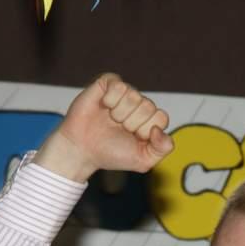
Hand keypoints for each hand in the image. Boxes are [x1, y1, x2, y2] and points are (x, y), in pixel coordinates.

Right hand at [34, 73, 173, 182]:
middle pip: (148, 106)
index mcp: (150, 120)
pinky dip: (110, 100)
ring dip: (120, 113)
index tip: (133, 137)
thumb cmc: (111, 154)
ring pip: (134, 96)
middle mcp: (139, 104)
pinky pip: (118, 84)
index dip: (146, 130)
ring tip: (110, 120)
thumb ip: (162, 149)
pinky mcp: (107, 84)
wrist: (82, 150)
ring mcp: (124, 93)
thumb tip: (160, 129)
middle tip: (118, 129)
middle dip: (132, 123)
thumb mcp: (143, 161)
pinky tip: (103, 107)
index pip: (161, 117)